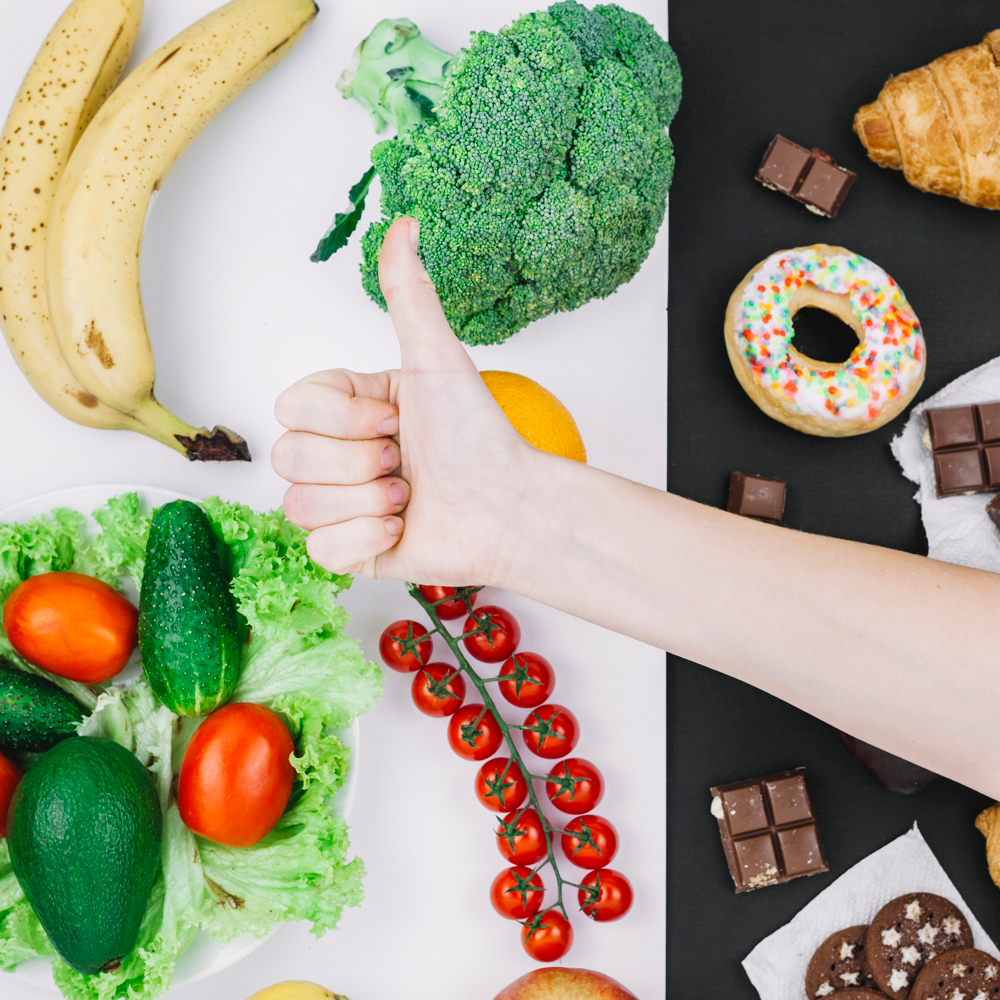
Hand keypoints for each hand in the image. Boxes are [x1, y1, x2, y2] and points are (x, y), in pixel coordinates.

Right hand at [272, 217, 546, 584]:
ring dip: (366, 499)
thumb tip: (404, 224)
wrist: (509, 507)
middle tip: (405, 460)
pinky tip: (402, 527)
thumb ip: (410, 296)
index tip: (395, 419)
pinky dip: (366, 538)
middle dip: (358, 461)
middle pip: (288, 457)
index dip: (342, 418)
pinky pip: (320, 550)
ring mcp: (339, 503)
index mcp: (347, 409)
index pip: (290, 406)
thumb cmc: (479, 437)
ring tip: (409, 495)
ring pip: (298, 505)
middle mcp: (337, 453)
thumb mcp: (439, 360)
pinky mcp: (348, 549)